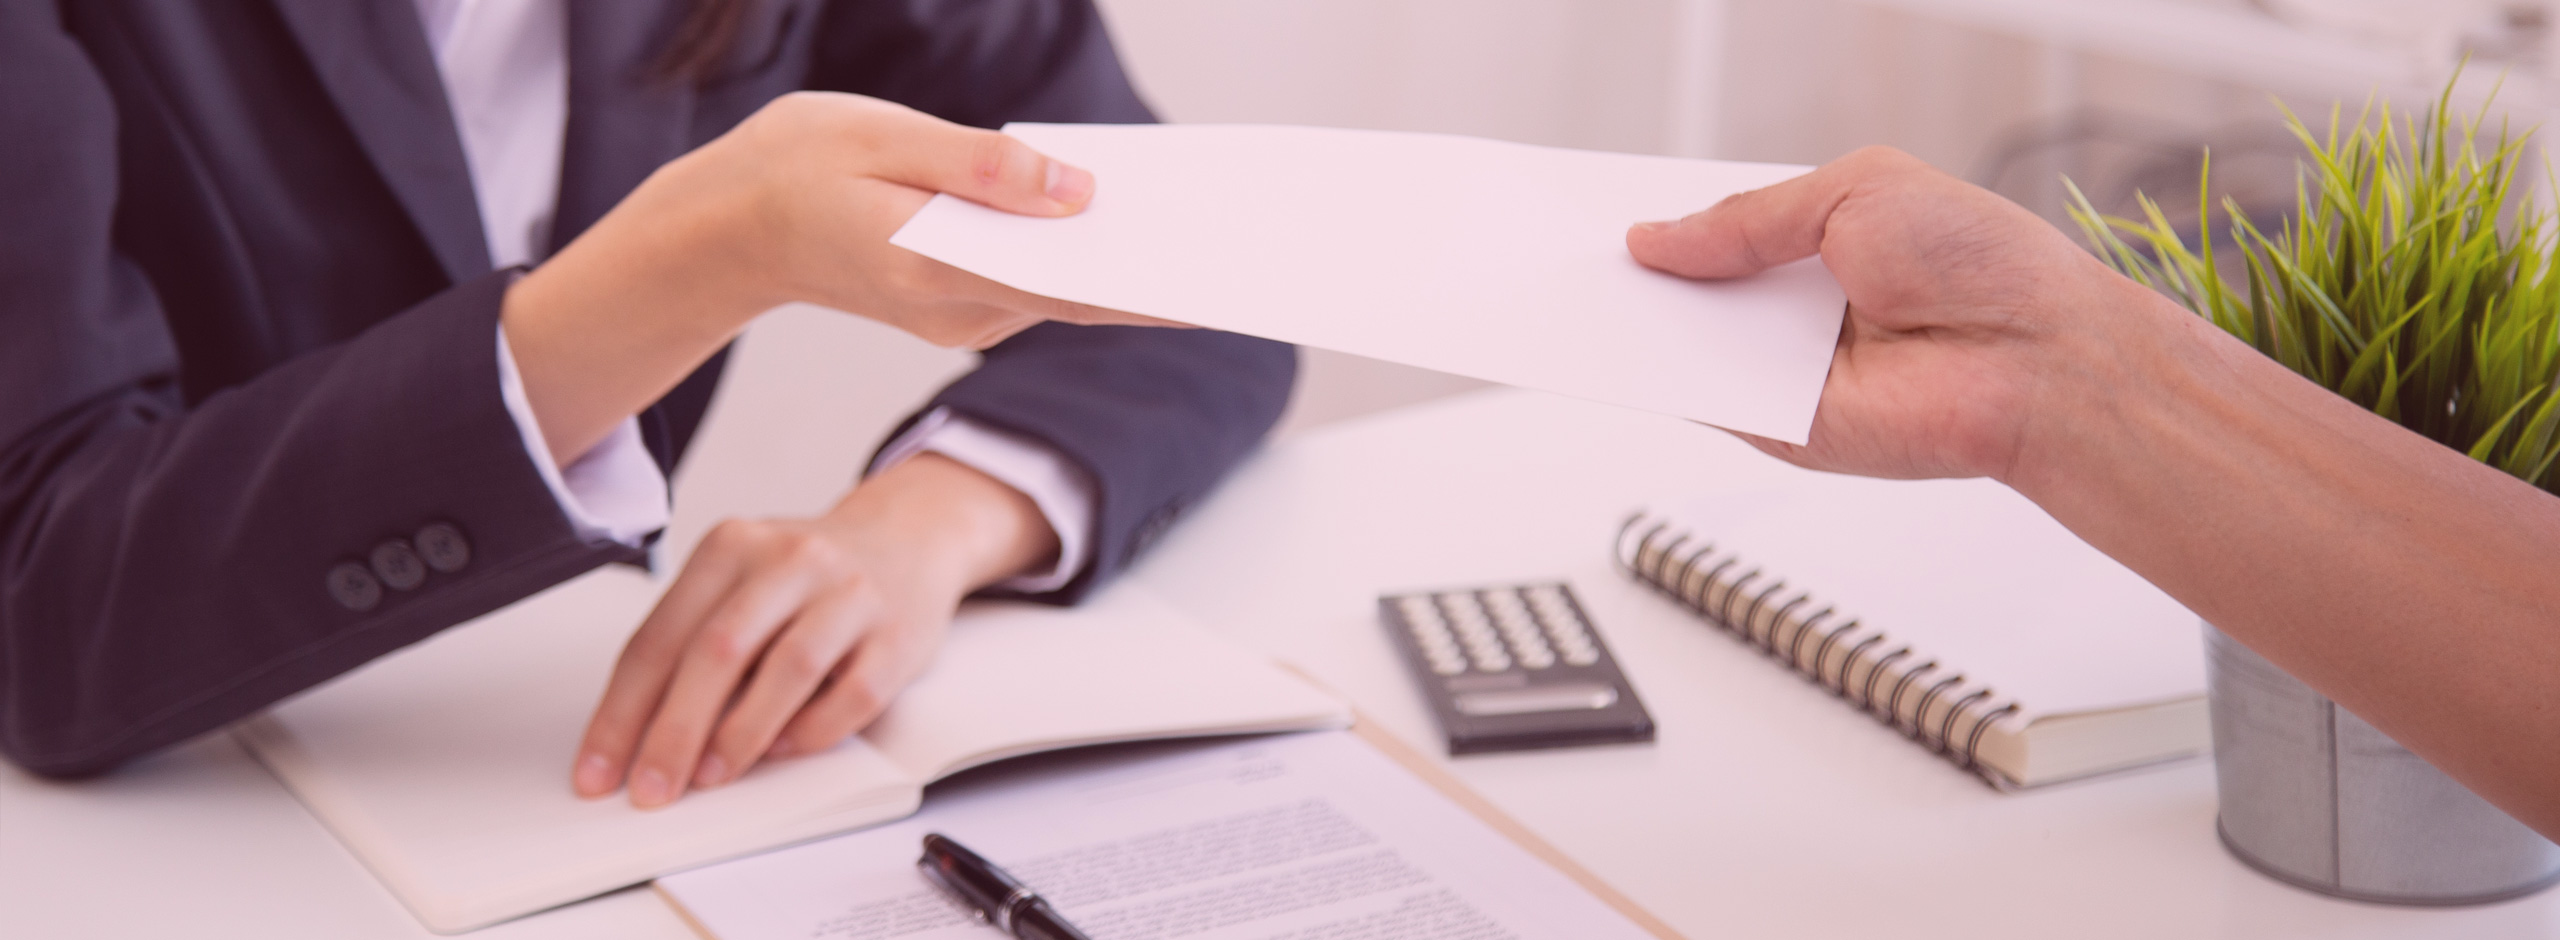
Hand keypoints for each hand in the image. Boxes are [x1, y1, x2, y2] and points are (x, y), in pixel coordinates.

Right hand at [504, 92, 1173, 465]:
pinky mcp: (959, 300)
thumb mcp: (885, 138)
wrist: (726, 224)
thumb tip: (1079, 188)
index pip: (1066, 288)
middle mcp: (956, 310)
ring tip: (1201, 219)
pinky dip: (1081, 252)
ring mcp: (958, 314)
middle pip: (1079, 295)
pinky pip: (1038, 279)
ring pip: (1062, 288)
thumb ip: (982, 167)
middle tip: (1237, 242)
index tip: (1213, 280)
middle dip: (1157, 273)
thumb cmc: (799, 166)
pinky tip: (1125, 214)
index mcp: (935, 270)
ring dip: (1124, 260)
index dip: (1146, 288)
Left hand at [569, 454, 1059, 807]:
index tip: (601, 770)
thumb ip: (697, 642)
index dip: (622, 713)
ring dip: (741, 734)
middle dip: (674, 732)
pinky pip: (852, 694)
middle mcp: (790, 560)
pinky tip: (783, 750)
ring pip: (787, 669)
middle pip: (718, 651)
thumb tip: (645, 736)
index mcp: (731, 546)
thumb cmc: (807, 577)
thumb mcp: (740, 582)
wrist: (907, 538)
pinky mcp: (897, 633)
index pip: (659, 637)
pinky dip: (812, 730)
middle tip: (652, 789)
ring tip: (710, 777)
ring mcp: (849, 594)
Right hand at [1623, 146, 2203, 485]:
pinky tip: (1612, 346)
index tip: (1610, 214)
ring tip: (1570, 292)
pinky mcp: (1779, 428)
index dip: (1670, 225)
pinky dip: (1654, 380)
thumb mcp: (1853, 193)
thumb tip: (1658, 239)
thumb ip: (1747, 218)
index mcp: (1823, 243)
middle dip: (1639, 274)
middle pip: (1695, 293)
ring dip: (1634, 325)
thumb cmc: (1981, 263)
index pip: (1724, 234)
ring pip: (1685, 349)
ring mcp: (1785, 372)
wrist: (2034, 356)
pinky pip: (1699, 403)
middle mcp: (1801, 310)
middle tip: (1573, 253)